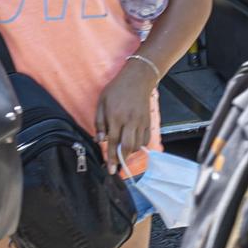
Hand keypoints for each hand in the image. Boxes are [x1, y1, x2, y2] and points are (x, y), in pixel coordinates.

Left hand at [95, 55, 155, 173]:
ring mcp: (140, 122)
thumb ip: (99, 122)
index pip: (112, 141)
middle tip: (117, 168)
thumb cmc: (117, 89)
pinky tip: (133, 143)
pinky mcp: (148, 121)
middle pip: (127, 147)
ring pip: (137, 145)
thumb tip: (99, 139)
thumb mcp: (101, 102)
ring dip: (130, 152)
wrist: (138, 78)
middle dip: (122, 160)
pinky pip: (145, 139)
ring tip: (123, 152)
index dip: (110, 157)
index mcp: (116, 116)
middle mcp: (129, 121)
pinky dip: (139, 145)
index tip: (110, 169)